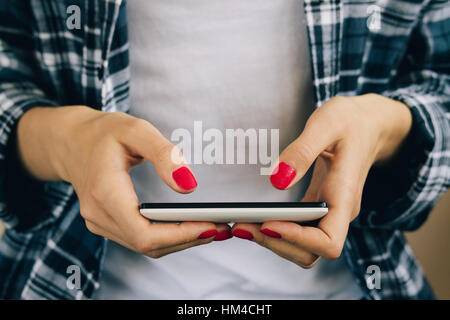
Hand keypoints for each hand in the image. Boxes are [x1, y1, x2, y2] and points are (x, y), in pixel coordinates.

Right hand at [17, 106, 230, 257]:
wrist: (71, 142)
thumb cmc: (104, 133)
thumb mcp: (135, 129)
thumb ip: (164, 155)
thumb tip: (189, 187)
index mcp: (105, 192)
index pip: (145, 233)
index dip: (181, 235)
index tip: (212, 226)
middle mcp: (99, 215)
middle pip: (150, 245)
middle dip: (189, 239)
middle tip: (223, 227)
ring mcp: (100, 223)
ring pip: (147, 247)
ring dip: (182, 241)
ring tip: (213, 227)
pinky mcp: (106, 224)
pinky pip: (141, 240)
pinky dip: (168, 237)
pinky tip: (189, 225)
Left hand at [232, 94, 412, 267]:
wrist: (370, 124)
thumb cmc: (351, 121)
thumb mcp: (327, 124)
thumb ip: (302, 151)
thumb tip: (277, 182)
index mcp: (345, 195)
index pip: (329, 241)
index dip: (298, 239)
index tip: (268, 223)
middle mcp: (339, 212)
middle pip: (311, 252)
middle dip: (275, 244)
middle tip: (239, 226)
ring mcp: (330, 213)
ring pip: (303, 247)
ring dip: (272, 241)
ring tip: (240, 224)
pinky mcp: (319, 208)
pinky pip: (297, 231)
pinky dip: (275, 230)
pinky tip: (253, 218)